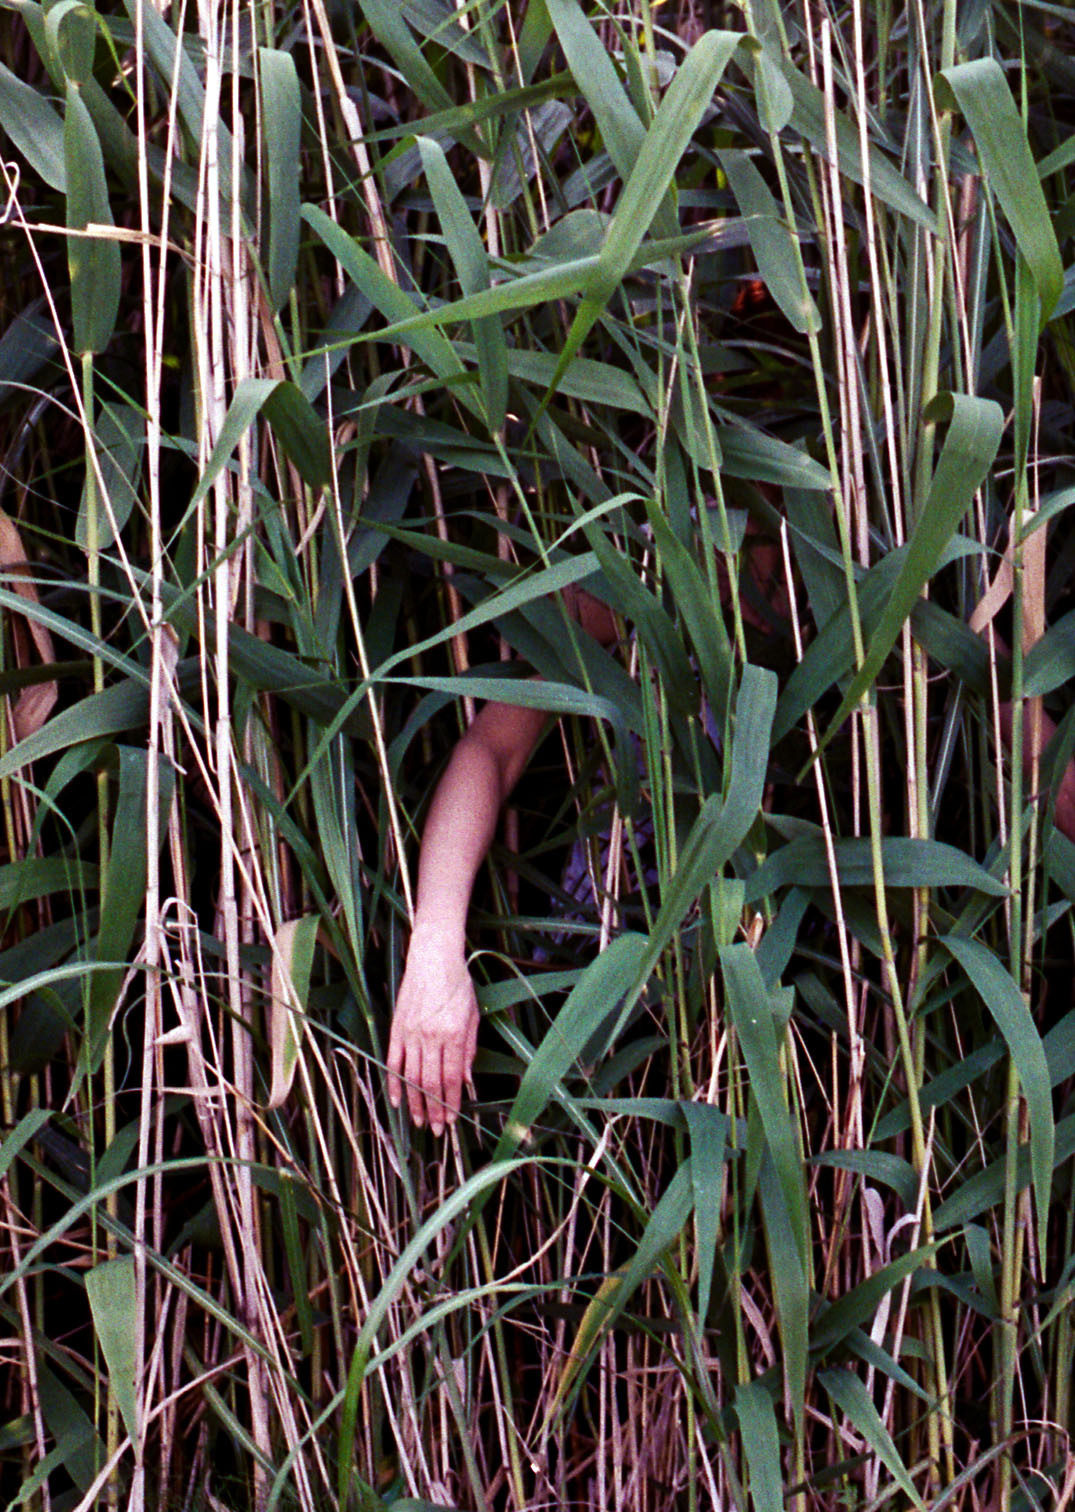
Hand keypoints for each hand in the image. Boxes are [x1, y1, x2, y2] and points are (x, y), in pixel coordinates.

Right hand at [387, 928, 478, 1133]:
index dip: (452, 1102)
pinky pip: (393, 1061)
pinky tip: (397, 1100)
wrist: (432, 956)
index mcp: (454, 1034)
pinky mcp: (396, 1028)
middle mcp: (431, 1036)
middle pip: (431, 1083)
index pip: (452, 1077)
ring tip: (419, 1122)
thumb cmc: (458, 983)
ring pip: (411, 1077)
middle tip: (436, 1130)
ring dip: (415, 1103)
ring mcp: (411, 1033)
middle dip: (434, 1110)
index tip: (452, 1120)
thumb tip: (466, 1080)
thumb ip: (469, 1048)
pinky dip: (394, 1083)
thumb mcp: (473, 1014)